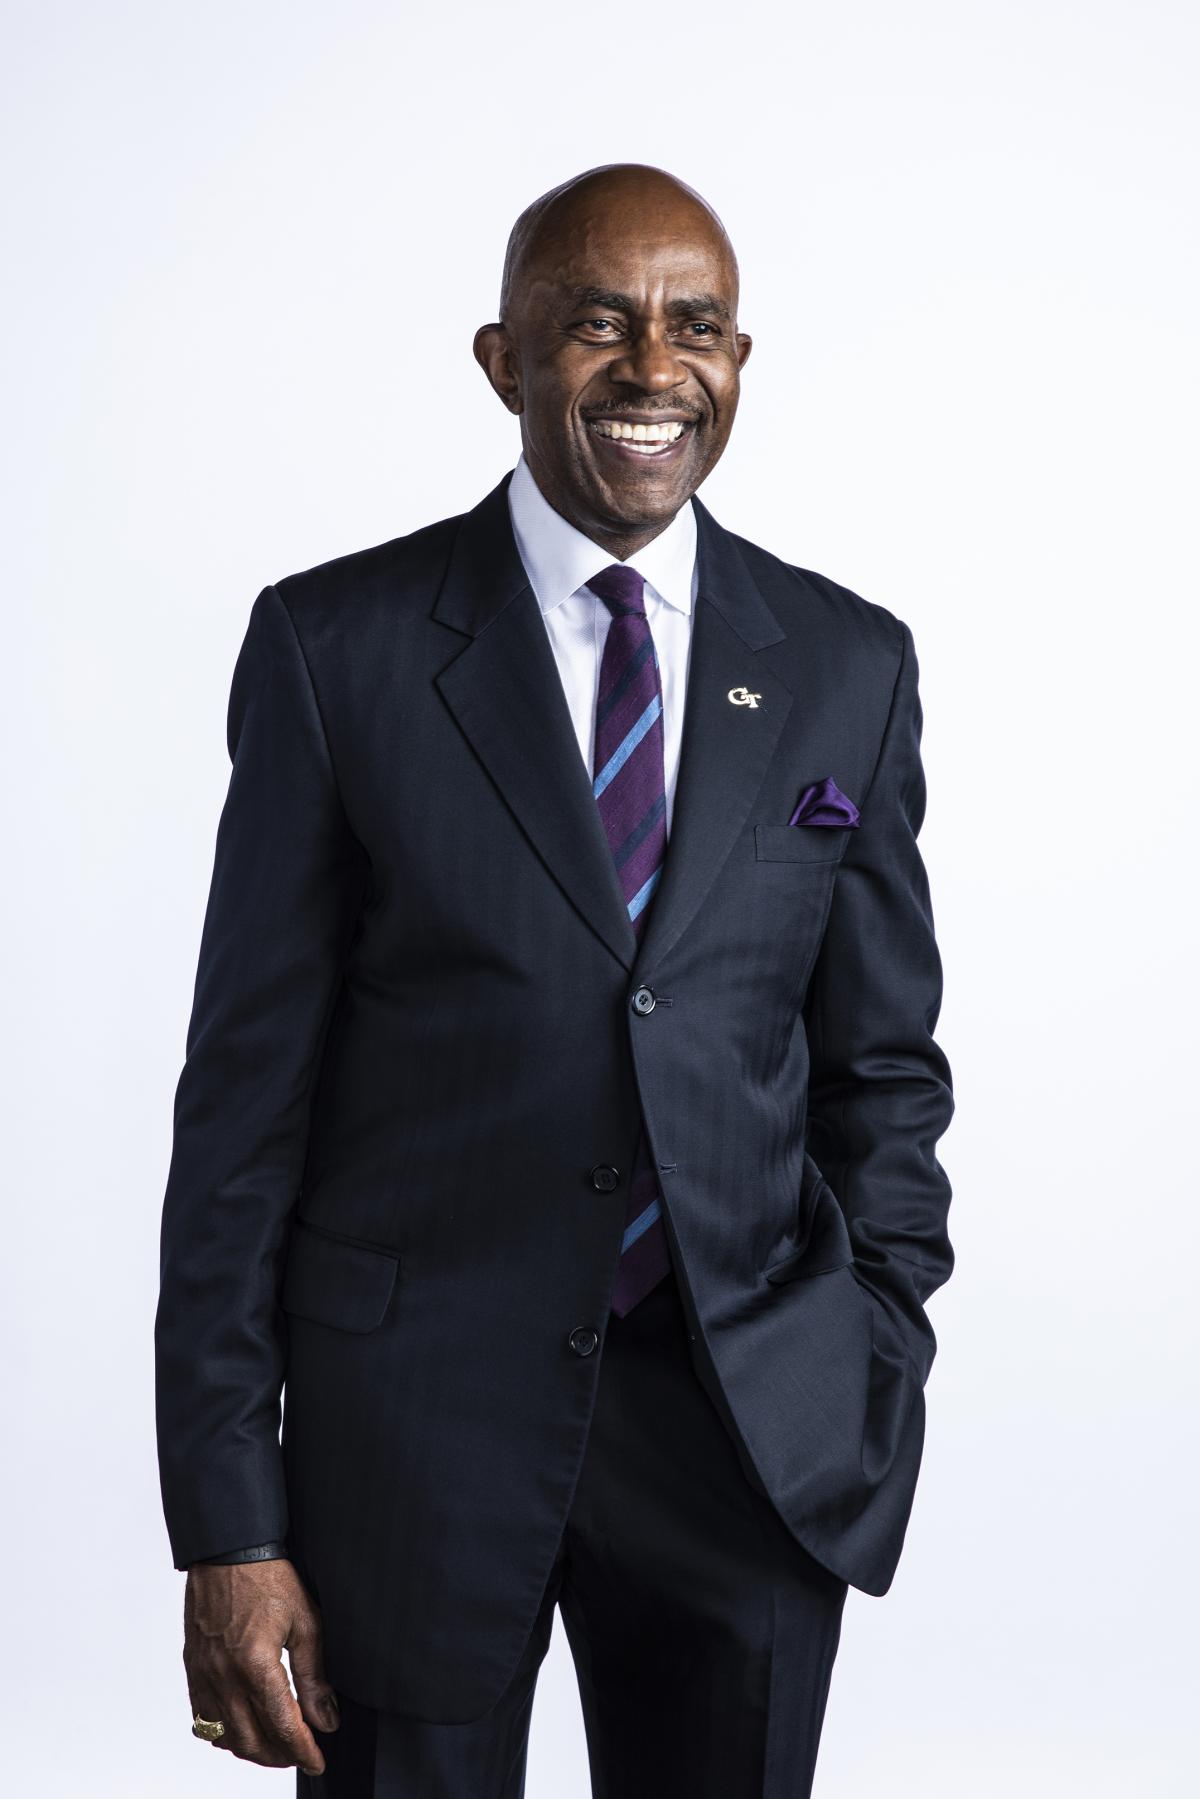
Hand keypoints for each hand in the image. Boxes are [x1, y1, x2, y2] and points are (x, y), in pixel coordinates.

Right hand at [183, 1558, 338, 1773]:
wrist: (228, 1552)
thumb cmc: (269, 1579)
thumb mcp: (305, 1622)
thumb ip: (314, 1676)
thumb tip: (326, 1719)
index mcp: (255, 1665)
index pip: (282, 1726)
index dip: (303, 1751)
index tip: (318, 1761)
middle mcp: (224, 1677)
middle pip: (252, 1742)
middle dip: (280, 1756)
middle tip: (302, 1754)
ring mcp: (204, 1676)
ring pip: (225, 1737)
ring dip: (252, 1750)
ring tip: (277, 1746)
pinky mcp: (193, 1670)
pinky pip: (203, 1719)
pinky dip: (224, 1734)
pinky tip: (243, 1729)